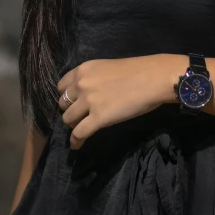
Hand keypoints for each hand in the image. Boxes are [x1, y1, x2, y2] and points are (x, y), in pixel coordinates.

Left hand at [57, 53, 186, 149]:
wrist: (153, 78)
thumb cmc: (136, 71)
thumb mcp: (107, 68)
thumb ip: (93, 79)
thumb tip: (88, 93)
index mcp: (83, 69)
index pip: (61, 86)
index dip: (66, 96)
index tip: (72, 102)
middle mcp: (81, 84)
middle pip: (62, 104)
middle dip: (70, 110)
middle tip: (80, 115)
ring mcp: (89, 102)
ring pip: (67, 119)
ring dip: (73, 125)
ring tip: (81, 128)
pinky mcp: (98, 118)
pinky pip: (78, 134)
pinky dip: (75, 142)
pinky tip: (77, 146)